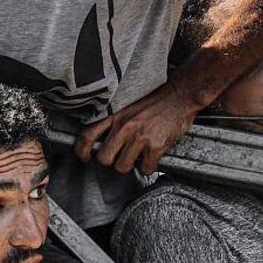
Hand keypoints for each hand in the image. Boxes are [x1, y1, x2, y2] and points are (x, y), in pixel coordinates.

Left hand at [75, 81, 199, 175]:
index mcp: (115, 115)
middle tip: (119, 159)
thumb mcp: (128, 105)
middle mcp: (124, 125)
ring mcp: (139, 136)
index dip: (82, 151)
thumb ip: (115, 121)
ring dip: (130, 167)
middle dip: (111, 162)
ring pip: (122, 166)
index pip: (87, 135)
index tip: (84, 157)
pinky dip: (148, 168)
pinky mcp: (155, 145)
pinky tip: (151, 160)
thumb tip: (104, 140)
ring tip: (137, 159)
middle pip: (103, 158)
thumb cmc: (156, 100)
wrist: (181, 94)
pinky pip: (145, 168)